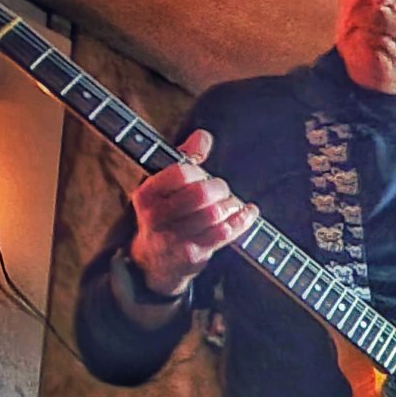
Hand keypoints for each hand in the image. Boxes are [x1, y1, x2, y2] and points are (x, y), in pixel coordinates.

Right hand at [127, 130, 258, 297]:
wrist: (157, 260)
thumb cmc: (165, 213)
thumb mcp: (165, 185)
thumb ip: (184, 158)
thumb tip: (203, 136)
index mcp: (146, 194)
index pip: (180, 173)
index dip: (198, 171)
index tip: (201, 173)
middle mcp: (156, 217)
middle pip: (201, 194)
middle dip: (219, 188)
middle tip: (222, 189)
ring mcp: (174, 238)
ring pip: (214, 214)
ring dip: (231, 205)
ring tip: (232, 203)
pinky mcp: (193, 254)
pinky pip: (224, 233)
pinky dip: (242, 220)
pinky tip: (249, 212)